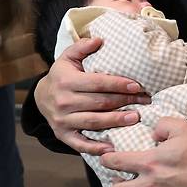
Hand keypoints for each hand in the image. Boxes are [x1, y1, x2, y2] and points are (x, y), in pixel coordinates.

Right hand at [34, 37, 149, 153]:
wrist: (41, 96)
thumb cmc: (62, 75)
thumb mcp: (68, 57)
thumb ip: (82, 47)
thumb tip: (99, 39)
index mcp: (67, 82)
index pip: (97, 83)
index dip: (118, 84)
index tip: (137, 86)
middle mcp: (64, 102)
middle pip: (99, 103)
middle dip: (124, 101)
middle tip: (145, 101)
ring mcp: (63, 121)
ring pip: (94, 122)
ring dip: (116, 121)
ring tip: (135, 118)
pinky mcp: (63, 135)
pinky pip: (80, 144)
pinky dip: (95, 147)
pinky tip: (112, 148)